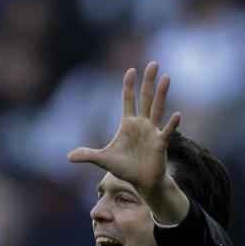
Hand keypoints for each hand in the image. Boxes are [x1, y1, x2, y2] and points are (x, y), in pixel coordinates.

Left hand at [67, 61, 180, 196]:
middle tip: (153, 63)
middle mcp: (142, 124)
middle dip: (148, 81)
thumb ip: (88, 155)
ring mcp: (153, 132)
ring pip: (157, 109)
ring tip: (166, 78)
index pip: (128, 99)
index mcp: (128, 124)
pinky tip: (176, 114)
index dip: (129, 85)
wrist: (142, 182)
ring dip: (161, 94)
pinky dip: (172, 124)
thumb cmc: (125, 168)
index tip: (131, 70)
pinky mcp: (161, 144)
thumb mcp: (104, 160)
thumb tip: (68, 157)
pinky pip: (167, 132)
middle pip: (146, 98)